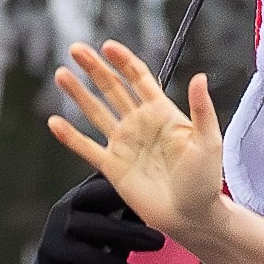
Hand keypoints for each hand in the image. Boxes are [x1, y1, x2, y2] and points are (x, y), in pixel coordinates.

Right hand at [0, 175, 168, 263]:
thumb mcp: (113, 239)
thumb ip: (129, 222)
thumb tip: (162, 208)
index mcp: (82, 199)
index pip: (106, 179)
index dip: (133, 179)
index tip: (164, 188)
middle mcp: (67, 207)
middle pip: (101, 194)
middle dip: (133, 202)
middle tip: (166, 214)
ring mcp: (57, 227)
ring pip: (98, 225)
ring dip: (132, 235)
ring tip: (160, 244)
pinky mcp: (54, 251)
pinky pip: (90, 256)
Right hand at [49, 42, 227, 243]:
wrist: (192, 216)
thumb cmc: (206, 181)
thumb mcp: (209, 141)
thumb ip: (202, 109)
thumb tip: (201, 76)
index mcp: (163, 113)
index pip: (139, 79)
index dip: (124, 61)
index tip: (108, 46)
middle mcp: (140, 124)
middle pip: (112, 89)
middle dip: (94, 68)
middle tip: (76, 49)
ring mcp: (124, 144)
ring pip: (96, 112)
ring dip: (78, 93)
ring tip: (61, 73)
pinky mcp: (112, 166)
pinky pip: (86, 147)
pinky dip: (70, 136)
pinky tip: (54, 122)